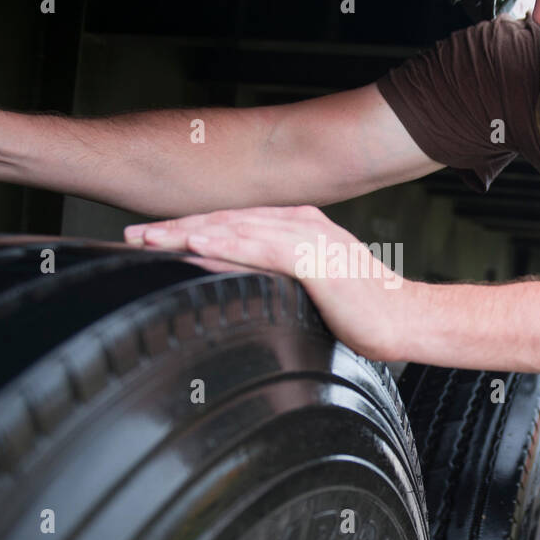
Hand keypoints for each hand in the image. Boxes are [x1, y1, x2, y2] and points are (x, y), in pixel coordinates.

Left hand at [125, 205, 413, 359]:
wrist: (407, 321)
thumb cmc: (363, 313)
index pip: (232, 222)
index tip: (151, 239)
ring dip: (187, 231)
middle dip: (175, 226)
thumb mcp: (310, 289)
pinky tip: (196, 243)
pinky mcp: (314, 256)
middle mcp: (300, 222)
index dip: (188, 228)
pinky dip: (225, 243)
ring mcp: (307, 236)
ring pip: (234, 227)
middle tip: (133, 236)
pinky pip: (260, 246)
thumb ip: (276, 278)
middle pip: (225, 219)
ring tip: (149, 238)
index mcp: (298, 226)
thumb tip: (236, 285)